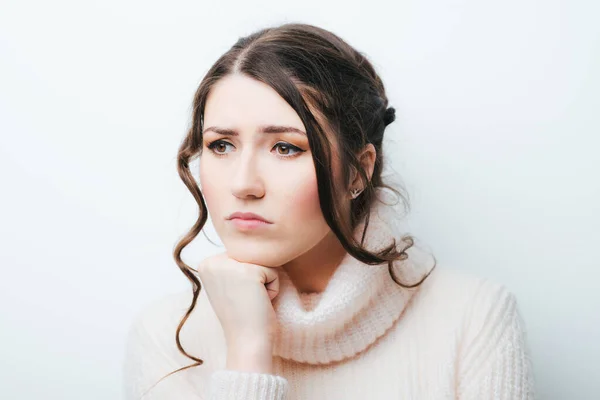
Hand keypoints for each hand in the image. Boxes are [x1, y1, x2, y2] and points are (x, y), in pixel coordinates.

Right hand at [196, 252, 280, 372]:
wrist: (246, 342)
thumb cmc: (242, 317)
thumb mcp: (228, 285)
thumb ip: (232, 265)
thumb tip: (247, 247)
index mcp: (206, 264)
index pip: (240, 256)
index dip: (245, 278)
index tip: (236, 297)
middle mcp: (213, 261)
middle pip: (251, 256)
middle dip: (255, 279)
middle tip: (245, 301)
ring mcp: (230, 265)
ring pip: (263, 262)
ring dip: (264, 284)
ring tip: (252, 301)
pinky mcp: (250, 272)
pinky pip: (274, 272)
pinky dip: (273, 289)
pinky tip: (260, 303)